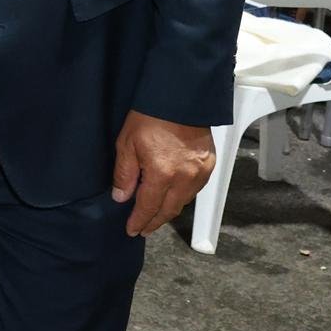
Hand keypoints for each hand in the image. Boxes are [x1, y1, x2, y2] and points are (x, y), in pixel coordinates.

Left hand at [110, 110, 215, 236]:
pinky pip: (195, 189)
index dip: (140, 220)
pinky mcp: (209, 165)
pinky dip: (183, 197)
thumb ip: (124, 174)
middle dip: (155, 221)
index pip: (149, 207)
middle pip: (169, 210)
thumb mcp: (127, 144)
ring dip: (169, 211)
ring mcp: (200, 173)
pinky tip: (174, 197)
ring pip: (184, 202)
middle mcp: (185, 178)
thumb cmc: (150, 118)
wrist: (179, 99)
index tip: (132, 230)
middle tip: (144, 229)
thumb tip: (121, 197)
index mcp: (162, 174)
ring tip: (156, 216)